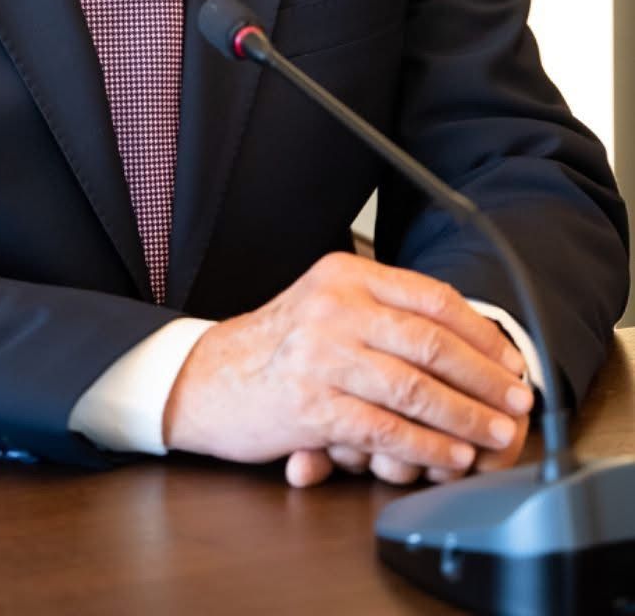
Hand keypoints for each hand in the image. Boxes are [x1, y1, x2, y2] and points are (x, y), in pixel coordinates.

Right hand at [162, 253, 533, 483]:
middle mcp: (334, 307)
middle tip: (517, 402)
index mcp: (346, 274)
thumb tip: (464, 339)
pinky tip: (449, 455)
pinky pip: (385, 430)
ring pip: (414, 389)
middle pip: (431, 343)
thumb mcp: (328, 306)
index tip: (510, 360)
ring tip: (495, 435)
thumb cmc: (280, 345)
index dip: (480, 334)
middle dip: (485, 379)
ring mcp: (321, 355)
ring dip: (465, 418)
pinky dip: (426, 447)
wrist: (211, 376)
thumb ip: (382, 311)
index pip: (431, 298)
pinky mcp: (311, 405)